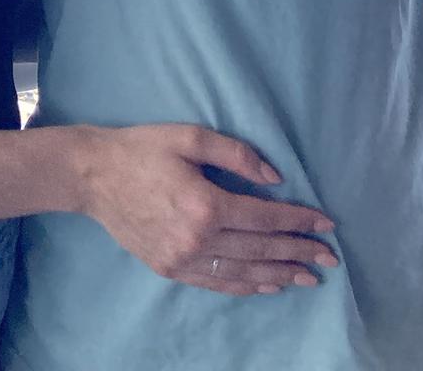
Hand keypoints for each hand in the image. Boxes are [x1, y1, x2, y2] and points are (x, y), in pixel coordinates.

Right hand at [77, 124, 338, 296]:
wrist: (93, 175)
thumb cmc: (142, 148)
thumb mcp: (190, 136)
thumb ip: (236, 154)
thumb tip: (274, 179)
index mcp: (206, 203)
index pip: (264, 217)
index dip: (298, 221)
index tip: (326, 224)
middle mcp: (198, 238)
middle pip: (260, 250)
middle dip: (299, 252)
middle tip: (329, 257)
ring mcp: (183, 260)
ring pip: (243, 272)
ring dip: (280, 275)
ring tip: (308, 276)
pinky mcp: (170, 269)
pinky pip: (218, 283)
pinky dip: (248, 286)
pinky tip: (268, 285)